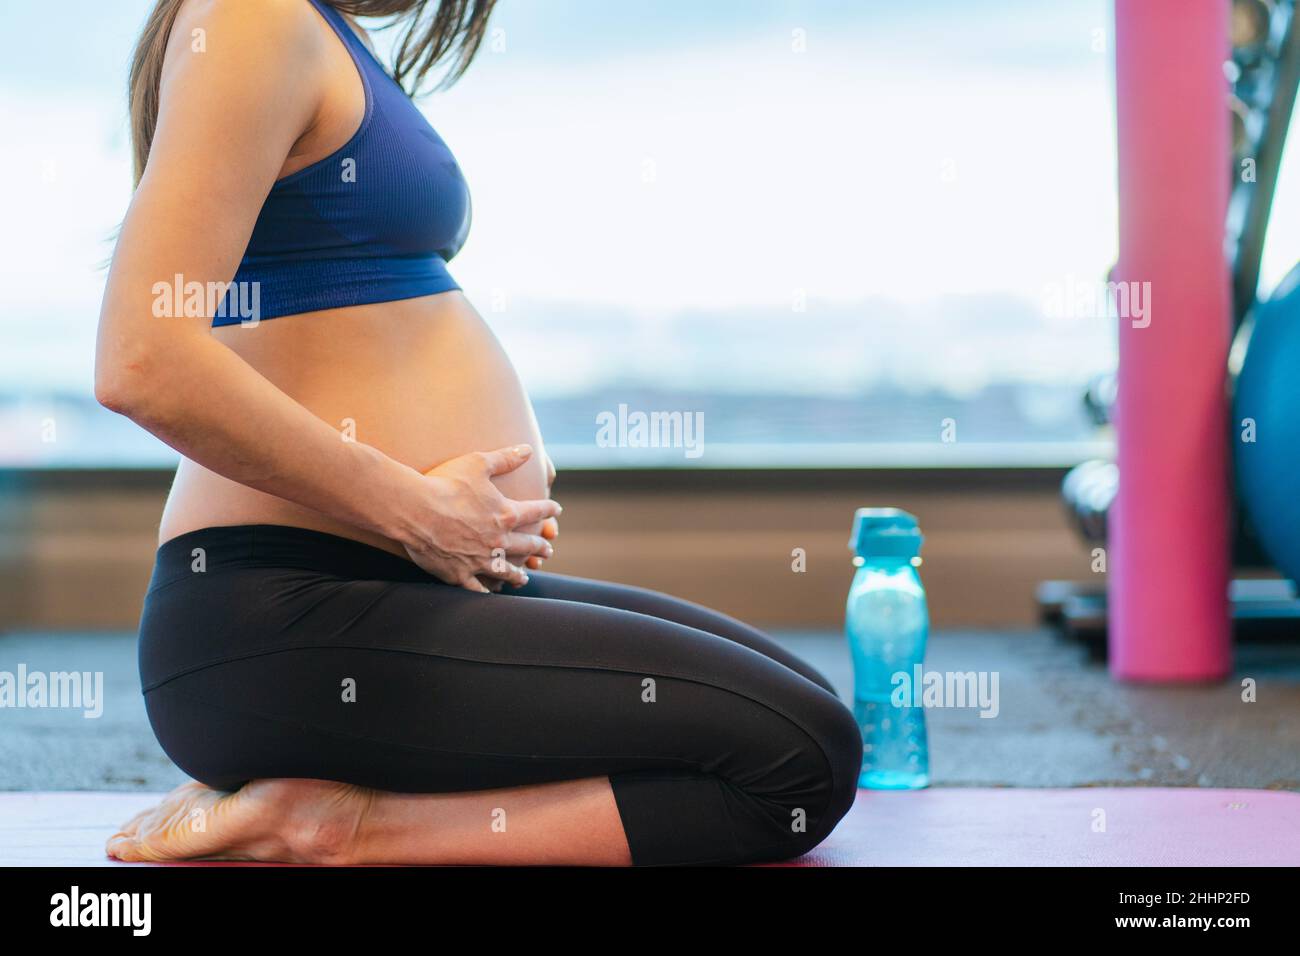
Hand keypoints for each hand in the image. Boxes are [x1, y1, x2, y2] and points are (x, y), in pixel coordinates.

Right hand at [397, 444, 559, 592]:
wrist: (414, 510)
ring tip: (524, 577)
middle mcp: (498, 541)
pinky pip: (478, 588)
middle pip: (526, 546)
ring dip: (518, 575)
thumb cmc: (445, 483)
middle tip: (548, 550)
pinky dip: (487, 591)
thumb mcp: (478, 463)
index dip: (548, 510)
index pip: (536, 512)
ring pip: (506, 572)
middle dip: (540, 547)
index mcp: (506, 514)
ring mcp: (479, 560)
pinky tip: (492, 592)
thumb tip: (528, 450)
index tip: (556, 510)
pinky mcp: (459, 574)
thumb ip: (506, 458)